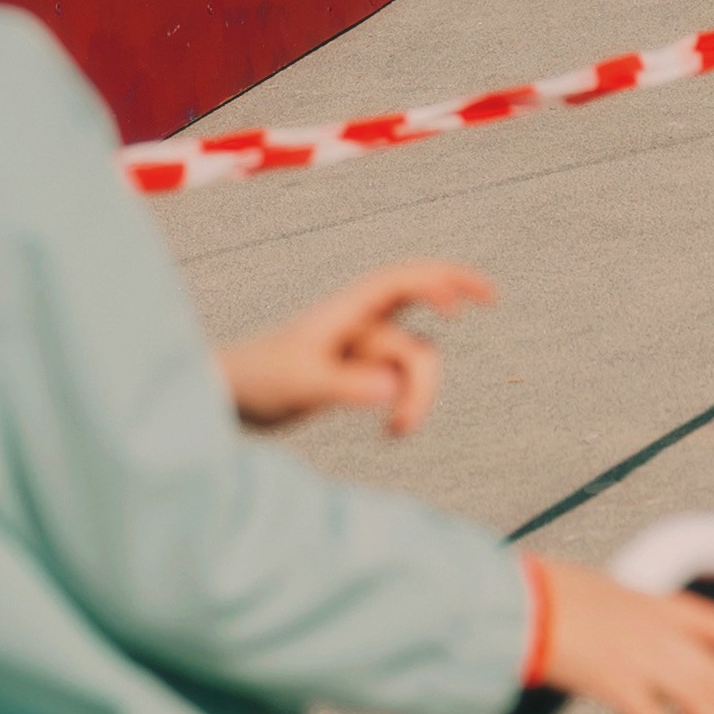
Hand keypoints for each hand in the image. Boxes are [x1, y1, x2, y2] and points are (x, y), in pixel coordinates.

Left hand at [220, 260, 492, 439]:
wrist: (226, 398)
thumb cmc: (256, 380)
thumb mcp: (300, 384)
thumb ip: (346, 386)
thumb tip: (393, 388)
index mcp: (344, 311)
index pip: (401, 281)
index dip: (441, 280)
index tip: (475, 298)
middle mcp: (356, 323)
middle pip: (417, 314)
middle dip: (446, 319)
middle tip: (488, 308)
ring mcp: (359, 348)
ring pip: (411, 360)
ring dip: (417, 395)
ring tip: (396, 433)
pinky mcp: (356, 372)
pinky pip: (398, 380)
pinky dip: (403, 402)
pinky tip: (390, 430)